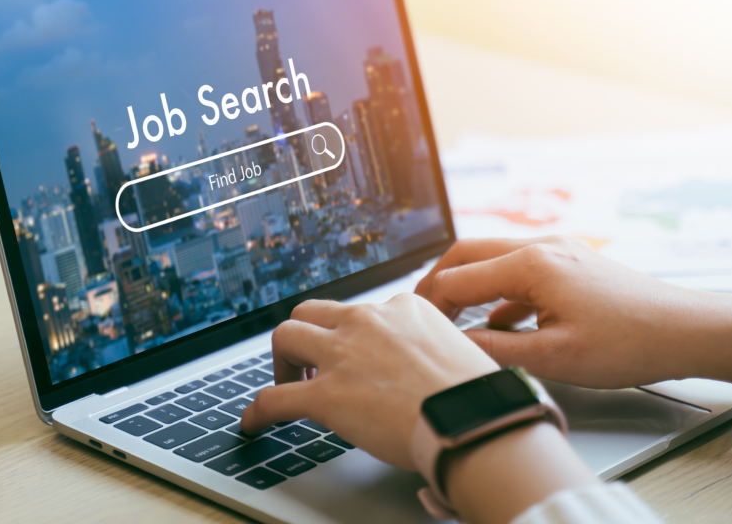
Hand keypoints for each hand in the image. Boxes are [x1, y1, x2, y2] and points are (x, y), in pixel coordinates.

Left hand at [240, 293, 497, 470]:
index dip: (350, 336)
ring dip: (281, 361)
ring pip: (286, 335)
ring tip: (286, 384)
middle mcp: (368, 321)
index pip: (361, 312)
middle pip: (312, 311)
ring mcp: (343, 355)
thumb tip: (429, 370)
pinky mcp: (326, 395)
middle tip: (310, 365)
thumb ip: (432, 348)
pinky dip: (259, 411)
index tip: (352, 353)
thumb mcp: (461, 350)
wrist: (474, 422)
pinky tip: (253, 423)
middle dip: (305, 336)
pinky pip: (274, 398)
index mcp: (403, 307)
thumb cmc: (477, 397)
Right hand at [414, 236, 706, 388]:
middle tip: (419, 313)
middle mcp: (541, 247)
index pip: (456, 279)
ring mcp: (557, 250)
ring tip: (450, 319)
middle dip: (437, 283)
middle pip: (466, 254)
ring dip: (467, 285)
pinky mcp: (570, 262)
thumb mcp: (553, 358)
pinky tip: (498, 324)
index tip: (417, 331)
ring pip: (491, 258)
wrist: (686, 330)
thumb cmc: (629, 343)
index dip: (429, 305)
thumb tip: (453, 347)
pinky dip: (497, 292)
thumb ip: (494, 349)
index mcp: (531, 264)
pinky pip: (517, 269)